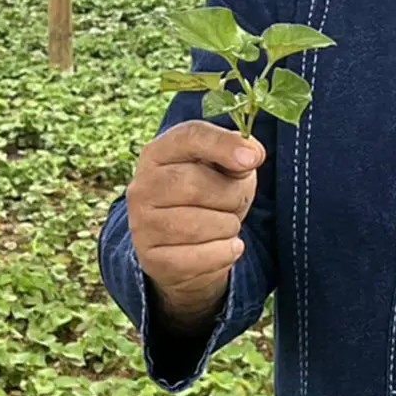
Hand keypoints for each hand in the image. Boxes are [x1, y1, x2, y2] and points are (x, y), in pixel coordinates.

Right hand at [126, 120, 263, 326]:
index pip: (190, 137)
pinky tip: (227, 246)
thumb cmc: (210, 192)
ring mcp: (142, 224)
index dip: (223, 145)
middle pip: (192, 185)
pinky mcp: (151, 258)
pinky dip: (223, 253)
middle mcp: (143, 186)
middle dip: (229, 196)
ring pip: (195, 226)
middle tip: (235, 201)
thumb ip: (237, 153)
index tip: (254, 159)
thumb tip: (251, 155)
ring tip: (227, 224)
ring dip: (227, 226)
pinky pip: (196, 258)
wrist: (191, 242)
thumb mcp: (226, 166)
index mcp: (160, 152)